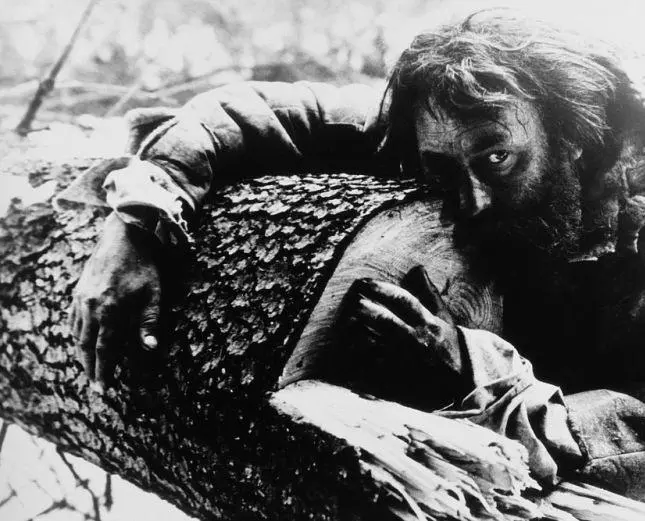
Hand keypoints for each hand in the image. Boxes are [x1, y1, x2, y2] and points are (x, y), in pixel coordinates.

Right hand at [69, 213, 161, 384]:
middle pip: (85, 346)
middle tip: (95, 386)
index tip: (104, 389)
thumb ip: (150, 322)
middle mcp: (91, 307)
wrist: (124, 237)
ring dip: (81, 354)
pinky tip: (81, 341)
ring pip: (76, 334)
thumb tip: (150, 348)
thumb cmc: (144, 267)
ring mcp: (81, 299)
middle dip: (90, 368)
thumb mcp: (153, 295)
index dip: (104, 371)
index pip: (104, 350)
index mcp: (111, 311)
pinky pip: (72, 320)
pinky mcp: (77, 291)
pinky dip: (75, 335)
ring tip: (89, 368)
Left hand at [347, 266, 462, 374]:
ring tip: (345, 323)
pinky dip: (359, 358)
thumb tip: (418, 268)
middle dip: (365, 309)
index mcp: (427, 322)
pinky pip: (373, 367)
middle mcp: (416, 339)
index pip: (403, 300)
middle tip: (350, 302)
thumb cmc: (449, 347)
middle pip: (385, 320)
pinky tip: (348, 350)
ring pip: (375, 343)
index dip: (382, 289)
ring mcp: (406, 360)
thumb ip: (429, 294)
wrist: (460, 383)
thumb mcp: (444, 319)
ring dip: (357, 332)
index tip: (364, 282)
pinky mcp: (397, 378)